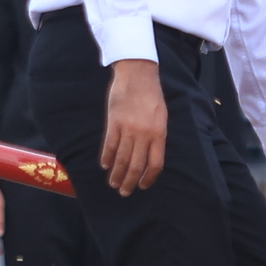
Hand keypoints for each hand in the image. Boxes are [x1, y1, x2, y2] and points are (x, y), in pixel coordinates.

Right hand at [101, 58, 165, 193]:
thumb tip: (150, 156)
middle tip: (124, 191)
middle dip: (130, 181)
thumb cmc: (152, 95)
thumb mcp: (161, 116)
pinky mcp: (114, 122)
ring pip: (122, 158)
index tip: (142, 186)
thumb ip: (157, 136)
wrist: (137, 74)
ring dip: (117, 173)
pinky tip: (105, 165)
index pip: (155, 164)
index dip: (148, 178)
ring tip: (113, 183)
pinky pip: (109, 145)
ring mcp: (128, 129)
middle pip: (137, 165)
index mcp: (159, 133)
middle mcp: (144, 134)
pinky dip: (107, 157)